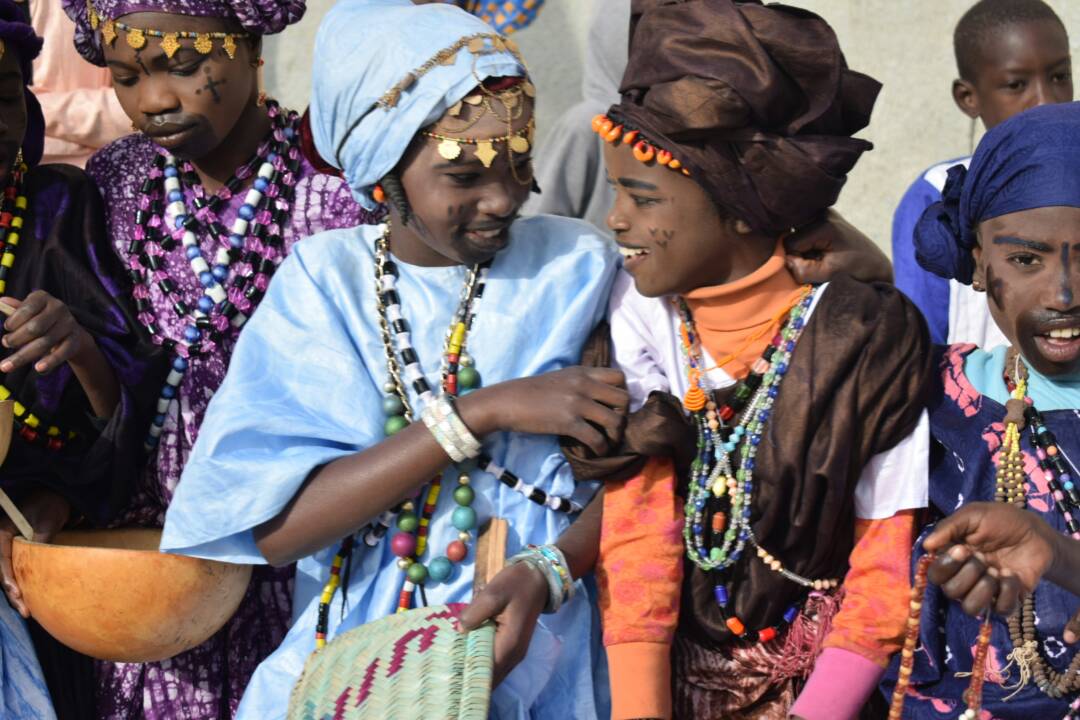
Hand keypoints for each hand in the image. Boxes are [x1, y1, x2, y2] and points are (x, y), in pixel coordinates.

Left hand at [0, 292, 90, 373]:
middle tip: (6, 343)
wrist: (71, 331)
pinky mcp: (75, 340)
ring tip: (7, 365)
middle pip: (34, 328)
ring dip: (24, 356)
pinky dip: (50, 361)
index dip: (13, 321)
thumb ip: (15, 309)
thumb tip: (1, 301)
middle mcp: (58, 308)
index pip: (27, 309)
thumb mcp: (29, 312)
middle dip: (16, 339)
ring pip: (44, 343)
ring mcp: (68, 324)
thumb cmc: (42, 320)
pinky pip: (62, 353)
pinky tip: (39, 369)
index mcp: (43, 298)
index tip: (6, 328)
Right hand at [0, 488, 70, 616]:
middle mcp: (3, 543)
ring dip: (17, 593)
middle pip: (3, 572)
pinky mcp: (20, 554)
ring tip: (27, 611)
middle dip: (13, 592)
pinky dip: (23, 585)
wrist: (55, 496)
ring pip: (9, 575)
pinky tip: (30, 599)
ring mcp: (11, 549)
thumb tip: (41, 562)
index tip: (17, 593)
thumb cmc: (49, 504)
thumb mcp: (46, 521)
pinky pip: (18, 572)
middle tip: (25, 611)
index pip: (2, 559)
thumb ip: (40, 540)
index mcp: (2, 532)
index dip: (8, 578)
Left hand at [459, 561, 548, 686]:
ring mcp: (514, 654)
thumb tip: (460, 630)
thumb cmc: (515, 585)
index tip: (448, 674)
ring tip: (452, 665)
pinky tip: (466, 654)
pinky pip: (495, 663)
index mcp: (509, 644)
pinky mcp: (512, 649)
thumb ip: (474, 613)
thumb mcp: (492, 593)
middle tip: (446, 670)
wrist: (537, 579)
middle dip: (469, 677)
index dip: (468, 677)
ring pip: (492, 673)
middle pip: (489, 678)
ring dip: (475, 671)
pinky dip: (482, 663)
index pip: (486, 673)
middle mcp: (513, 656)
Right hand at [462, 367, 628, 454]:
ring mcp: (577, 403)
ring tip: (607, 442)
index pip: (619, 377)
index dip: (622, 393)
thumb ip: (581, 383)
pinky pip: (597, 438)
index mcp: (582, 371)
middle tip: (612, 426)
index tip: (614, 406)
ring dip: (615, 435)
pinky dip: (600, 448)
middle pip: (623, 400)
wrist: (507, 402)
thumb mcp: (560, 378)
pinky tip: (595, 451)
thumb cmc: (531, 392)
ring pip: (615, 421)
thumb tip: (600, 398)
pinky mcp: (569, 423)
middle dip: (623, 416)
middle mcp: (584, 384)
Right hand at [783, 210, 891, 284]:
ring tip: (818, 254)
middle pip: (789, 233)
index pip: (789, 243)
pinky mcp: (822, 216)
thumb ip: (801, 270)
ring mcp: (822, 212)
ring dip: (801, 245)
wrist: (874, 264)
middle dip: (797, 251)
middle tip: (815, 260)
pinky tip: (817, 248)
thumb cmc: (854, 271)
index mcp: (823, 224)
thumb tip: (783, 260)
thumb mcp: (827, 274)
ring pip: (793, 230)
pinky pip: (801, 228)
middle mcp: (821, 212)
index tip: (813, 267)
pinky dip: (804, 240)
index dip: (795, 260)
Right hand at [924, 502, 1056, 616]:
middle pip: (951, 592)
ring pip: (970, 608)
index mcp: (952, 559)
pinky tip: (1012, 575)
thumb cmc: (1000, 520)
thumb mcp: (972, 515)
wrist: (1034, 531)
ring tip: (997, 570)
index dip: (946, 566)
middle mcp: (964, 578)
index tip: (963, 549)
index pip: (935, 575)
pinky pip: (1001, 610)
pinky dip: (1007, 592)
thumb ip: (948, 528)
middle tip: (984, 557)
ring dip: (984, 588)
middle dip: (969, 574)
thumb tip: (927, 546)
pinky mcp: (1007, 600)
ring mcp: (986, 591)